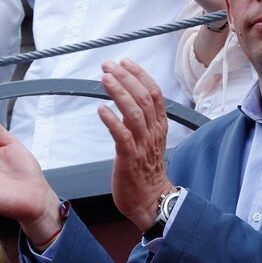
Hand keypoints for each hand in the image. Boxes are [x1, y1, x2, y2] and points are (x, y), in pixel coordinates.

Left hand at [98, 60, 172, 231]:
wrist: (151, 200)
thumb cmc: (146, 171)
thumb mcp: (149, 140)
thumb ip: (141, 120)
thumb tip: (126, 100)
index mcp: (160, 126)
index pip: (154, 93)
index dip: (140, 75)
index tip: (125, 62)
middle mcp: (153, 132)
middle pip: (144, 98)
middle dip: (126, 78)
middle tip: (109, 65)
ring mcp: (143, 146)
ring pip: (134, 113)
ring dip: (119, 93)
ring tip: (105, 79)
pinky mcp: (130, 159)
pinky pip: (122, 136)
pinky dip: (112, 121)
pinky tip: (101, 109)